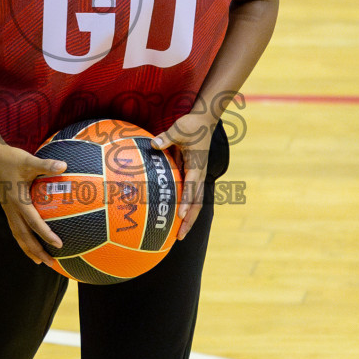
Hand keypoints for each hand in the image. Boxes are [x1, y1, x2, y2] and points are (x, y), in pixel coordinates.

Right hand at [0, 142, 68, 264]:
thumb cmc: (12, 158)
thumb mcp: (29, 161)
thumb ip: (46, 165)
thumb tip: (64, 166)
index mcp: (18, 201)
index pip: (34, 223)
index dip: (46, 235)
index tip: (59, 245)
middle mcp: (12, 209)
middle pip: (25, 237)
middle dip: (38, 251)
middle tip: (51, 264)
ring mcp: (8, 210)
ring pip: (18, 235)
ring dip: (29, 250)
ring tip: (40, 262)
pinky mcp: (7, 208)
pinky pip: (16, 229)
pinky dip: (23, 240)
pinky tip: (29, 244)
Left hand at [150, 113, 214, 238]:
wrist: (205, 121)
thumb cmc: (192, 125)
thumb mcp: (179, 129)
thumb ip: (167, 138)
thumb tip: (154, 144)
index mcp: (197, 166)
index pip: (192, 187)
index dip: (186, 202)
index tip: (180, 215)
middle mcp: (200, 175)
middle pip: (197, 203)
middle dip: (189, 221)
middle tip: (179, 237)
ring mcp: (198, 177)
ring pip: (195, 202)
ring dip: (189, 219)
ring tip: (179, 235)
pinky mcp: (194, 176)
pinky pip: (190, 196)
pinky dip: (185, 209)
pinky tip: (177, 219)